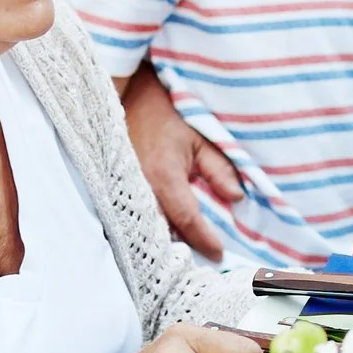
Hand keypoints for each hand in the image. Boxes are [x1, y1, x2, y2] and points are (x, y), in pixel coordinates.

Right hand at [121, 62, 244, 262]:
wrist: (130, 90)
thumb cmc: (169, 110)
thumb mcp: (202, 135)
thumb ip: (219, 168)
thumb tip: (236, 198)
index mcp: (163, 176)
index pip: (187, 220)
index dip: (205, 240)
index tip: (219, 254)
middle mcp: (139, 187)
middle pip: (162, 232)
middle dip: (183, 248)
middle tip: (204, 262)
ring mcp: (123, 187)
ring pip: (146, 226)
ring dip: (165, 240)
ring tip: (186, 254)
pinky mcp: (116, 185)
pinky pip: (133, 214)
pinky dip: (150, 227)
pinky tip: (163, 235)